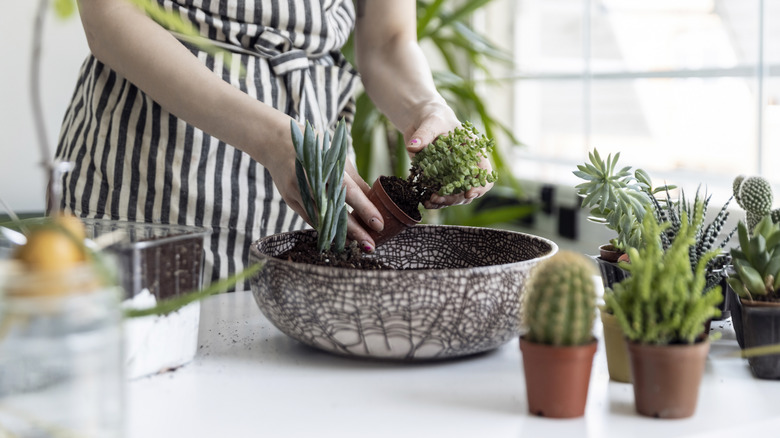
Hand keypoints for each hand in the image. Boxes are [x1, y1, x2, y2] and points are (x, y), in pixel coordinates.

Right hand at [266, 129, 383, 251]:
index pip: (349, 191)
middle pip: (334, 211)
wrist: (277, 142)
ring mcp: (297, 192)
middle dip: (354, 231)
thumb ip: (355, 181)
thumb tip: (375, 202)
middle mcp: (310, 180)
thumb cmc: (316, 148)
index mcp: (326, 166)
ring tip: (358, 245)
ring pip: (322, 220)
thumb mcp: (338, 158)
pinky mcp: (290, 200)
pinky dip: (325, 229)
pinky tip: (338, 238)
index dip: (364, 209)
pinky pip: (311, 219)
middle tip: (370, 246)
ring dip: (340, 235)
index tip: (379, 224)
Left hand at [403, 102, 494, 208]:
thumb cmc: (434, 117)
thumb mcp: (431, 122)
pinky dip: (434, 201)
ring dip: (444, 202)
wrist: (422, 122)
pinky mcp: (438, 180)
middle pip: (470, 190)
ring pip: (456, 196)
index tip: (468, 193)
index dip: (481, 186)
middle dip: (455, 197)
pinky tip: (424, 201)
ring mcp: (452, 175)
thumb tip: (413, 147)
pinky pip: (441, 195)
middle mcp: (466, 167)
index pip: (485, 173)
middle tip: (437, 197)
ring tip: (429, 201)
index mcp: (473, 152)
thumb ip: (424, 134)